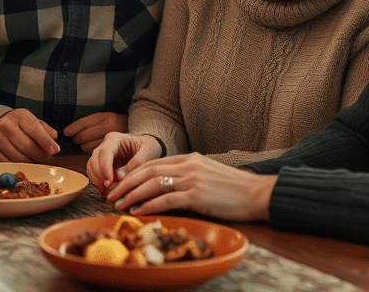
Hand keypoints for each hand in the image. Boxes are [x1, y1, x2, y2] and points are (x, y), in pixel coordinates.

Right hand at [0, 108, 58, 161]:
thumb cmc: (16, 124)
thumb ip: (45, 130)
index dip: (46, 142)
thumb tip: (54, 143)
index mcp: (19, 117)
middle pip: (28, 147)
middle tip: (47, 157)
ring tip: (34, 159)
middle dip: (41, 155)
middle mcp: (6, 127)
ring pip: (20, 159)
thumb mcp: (30, 120)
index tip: (55, 150)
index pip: (35, 130)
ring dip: (31, 162)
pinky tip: (23, 162)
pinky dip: (19, 166)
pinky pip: (10, 165)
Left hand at [64, 112, 127, 153]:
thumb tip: (67, 132)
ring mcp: (113, 141)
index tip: (66, 132)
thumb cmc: (117, 126)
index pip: (84, 123)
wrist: (138, 136)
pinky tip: (92, 152)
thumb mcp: (106, 118)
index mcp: (107, 117)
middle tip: (76, 140)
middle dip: (77, 139)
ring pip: (87, 147)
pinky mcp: (113, 153)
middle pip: (84, 136)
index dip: (73, 128)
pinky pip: (94, 155)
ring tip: (85, 145)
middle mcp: (110, 128)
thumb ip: (89, 124)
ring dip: (83, 148)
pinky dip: (90, 154)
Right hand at [86, 132, 162, 192]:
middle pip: (94, 160)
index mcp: (115, 138)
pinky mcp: (103, 165)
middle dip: (99, 177)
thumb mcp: (148, 152)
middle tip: (110, 191)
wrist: (149, 147)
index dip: (104, 168)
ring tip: (109, 193)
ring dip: (97, 181)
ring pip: (91, 167)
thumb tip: (119, 177)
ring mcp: (102, 155)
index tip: (110, 182)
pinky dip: (98, 183)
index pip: (104, 152)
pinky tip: (108, 191)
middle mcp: (105, 145)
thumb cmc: (149, 147)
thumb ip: (135, 163)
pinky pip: (94, 174)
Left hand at [105, 152, 276, 222]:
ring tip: (120, 204)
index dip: (133, 173)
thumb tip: (168, 185)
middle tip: (112, 194)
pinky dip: (150, 205)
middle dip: (126, 183)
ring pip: (153, 184)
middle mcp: (188, 165)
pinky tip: (139, 211)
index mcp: (189, 158)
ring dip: (133, 195)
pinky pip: (167, 199)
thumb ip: (188, 175)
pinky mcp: (198, 195)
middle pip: (148, 171)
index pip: (153, 163)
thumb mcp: (207, 174)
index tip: (120, 183)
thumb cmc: (234, 188)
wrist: (256, 193)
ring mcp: (192, 179)